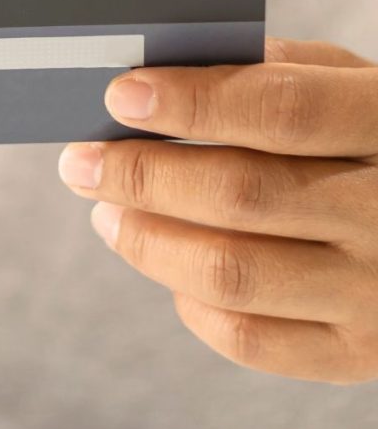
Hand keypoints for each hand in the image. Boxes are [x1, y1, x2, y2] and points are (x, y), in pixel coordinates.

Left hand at [57, 38, 377, 383]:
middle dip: (141, 175)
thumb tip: (159, 77)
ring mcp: (377, 294)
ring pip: (229, 272)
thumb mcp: (353, 91)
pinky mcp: (355, 353)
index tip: (120, 96)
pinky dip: (187, 298)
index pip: (283, 110)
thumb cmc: (373, 147)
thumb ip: (274, 74)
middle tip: (82, 163)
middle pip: (240, 194)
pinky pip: (246, 336)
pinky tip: (169, 265)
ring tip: (107, 211)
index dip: (192, 103)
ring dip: (145, 239)